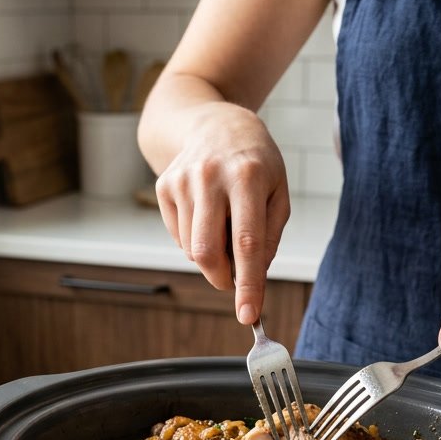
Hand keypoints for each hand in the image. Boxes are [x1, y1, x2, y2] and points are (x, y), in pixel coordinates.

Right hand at [154, 102, 290, 324]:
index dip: (248, 284)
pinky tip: (206, 215)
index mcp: (248, 177)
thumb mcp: (277, 192)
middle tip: (234, 279)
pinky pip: (178, 237)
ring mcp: (182, 180)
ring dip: (211, 254)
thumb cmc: (254, 163)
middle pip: (208, 252)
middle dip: (222, 278)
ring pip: (192, 250)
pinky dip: (194, 239)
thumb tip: (252, 279)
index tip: (249, 315)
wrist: (214, 124)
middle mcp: (211, 177)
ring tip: (223, 225)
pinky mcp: (163, 186)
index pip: (247, 242)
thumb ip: (269, 238)